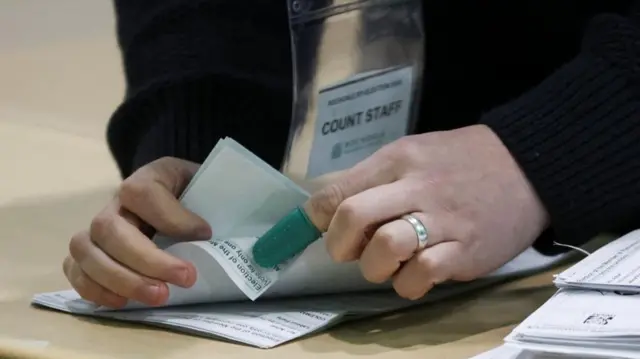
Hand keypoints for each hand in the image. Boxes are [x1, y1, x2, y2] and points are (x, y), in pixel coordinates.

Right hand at [63, 157, 211, 307]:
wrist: (184, 196)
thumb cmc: (199, 194)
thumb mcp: (209, 186)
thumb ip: (214, 201)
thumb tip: (207, 236)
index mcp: (149, 176)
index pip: (142, 193)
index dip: (171, 217)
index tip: (205, 234)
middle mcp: (116, 202)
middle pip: (109, 228)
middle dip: (147, 260)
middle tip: (186, 278)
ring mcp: (98, 227)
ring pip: (85, 250)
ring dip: (121, 279)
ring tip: (159, 297)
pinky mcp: (91, 252)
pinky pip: (75, 269)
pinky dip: (94, 288)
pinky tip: (124, 302)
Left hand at [303, 125, 548, 299]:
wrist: (529, 166)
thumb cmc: (463, 160)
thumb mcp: (414, 151)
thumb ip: (374, 176)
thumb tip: (328, 206)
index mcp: (399, 159)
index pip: (339, 189)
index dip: (315, 216)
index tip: (315, 227)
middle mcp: (417, 187)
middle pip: (354, 217)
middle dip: (338, 243)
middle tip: (346, 250)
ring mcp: (444, 221)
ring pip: (385, 249)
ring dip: (373, 265)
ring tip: (385, 262)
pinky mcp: (466, 252)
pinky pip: (421, 275)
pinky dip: (407, 282)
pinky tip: (414, 273)